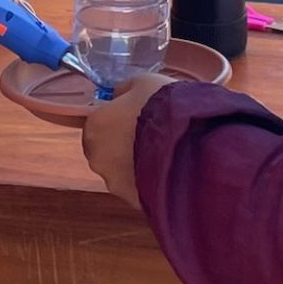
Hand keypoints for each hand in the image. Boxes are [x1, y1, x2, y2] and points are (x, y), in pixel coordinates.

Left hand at [81, 75, 170, 207]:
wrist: (188, 144)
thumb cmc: (162, 107)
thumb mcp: (142, 82)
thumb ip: (124, 90)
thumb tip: (118, 96)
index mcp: (94, 127)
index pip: (99, 124)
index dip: (119, 121)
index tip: (138, 118)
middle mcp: (97, 158)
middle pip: (107, 151)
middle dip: (124, 146)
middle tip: (151, 137)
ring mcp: (115, 183)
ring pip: (123, 172)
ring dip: (137, 165)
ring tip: (165, 155)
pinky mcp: (133, 201)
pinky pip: (140, 188)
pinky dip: (149, 181)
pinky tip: (169, 171)